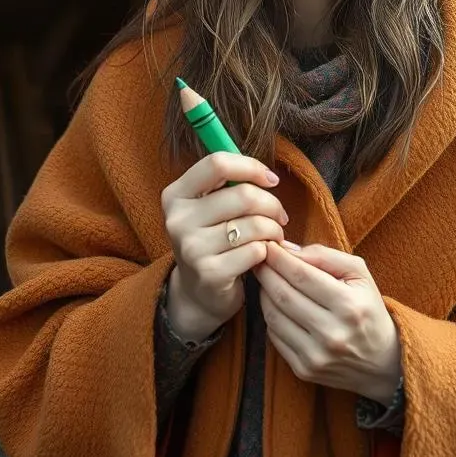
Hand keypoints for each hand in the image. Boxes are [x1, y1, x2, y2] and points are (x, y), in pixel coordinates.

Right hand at [161, 152, 286, 341]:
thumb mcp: (210, 207)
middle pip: (243, 195)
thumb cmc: (214, 239)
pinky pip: (255, 250)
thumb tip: (267, 176)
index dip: (251, 167)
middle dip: (272, 204)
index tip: (271, 180)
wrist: (199, 293)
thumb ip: (229, 184)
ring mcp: (191, 248)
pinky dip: (267, 251)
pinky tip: (263, 255)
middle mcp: (178, 219)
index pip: (217, 163)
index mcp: (176, 195)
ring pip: (254, 224)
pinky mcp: (209, 273)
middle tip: (280, 216)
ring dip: (274, 230)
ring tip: (274, 236)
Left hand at [253, 242, 401, 404]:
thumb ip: (325, 256)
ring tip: (266, 279)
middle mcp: (332, 333)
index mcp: (349, 305)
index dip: (279, 258)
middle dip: (266, 272)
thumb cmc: (368, 308)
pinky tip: (274, 303)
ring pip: (274, 316)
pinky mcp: (304, 370)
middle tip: (259, 259)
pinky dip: (269, 316)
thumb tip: (287, 249)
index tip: (268, 246)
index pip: (301, 275)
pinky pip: (274, 337)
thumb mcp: (359, 274)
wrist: (382, 361)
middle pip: (283, 295)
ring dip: (264, 293)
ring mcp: (316, 355)